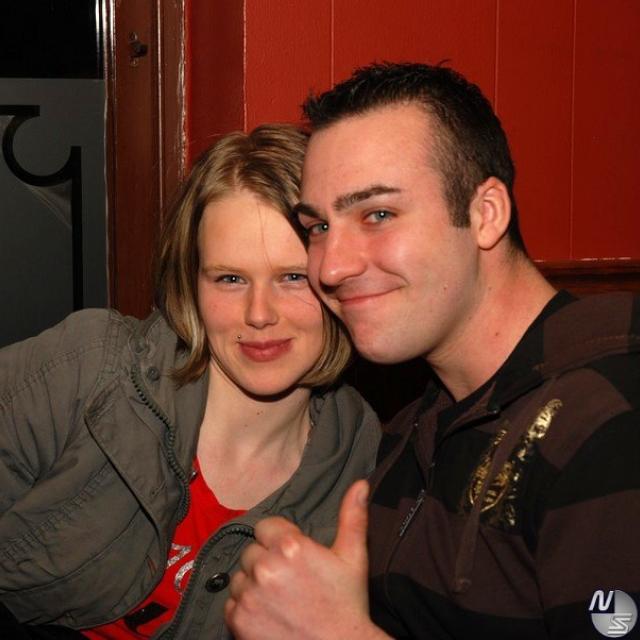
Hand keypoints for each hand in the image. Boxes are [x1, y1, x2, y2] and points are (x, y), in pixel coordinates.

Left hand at [225, 480, 389, 638]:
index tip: (292, 556)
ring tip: (278, 598)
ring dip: (253, 584)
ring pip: (239, 577)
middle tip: (288, 580)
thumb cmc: (347, 604)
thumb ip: (352, 516)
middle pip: (251, 551)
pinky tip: (267, 614)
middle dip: (266, 561)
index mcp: (291, 546)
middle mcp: (266, 567)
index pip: (265, 526)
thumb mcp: (353, 557)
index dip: (278, 540)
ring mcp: (250, 595)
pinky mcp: (239, 621)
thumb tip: (360, 483)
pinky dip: (244, 608)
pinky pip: (230, 603)